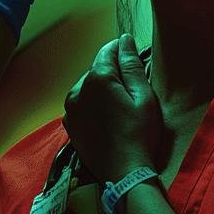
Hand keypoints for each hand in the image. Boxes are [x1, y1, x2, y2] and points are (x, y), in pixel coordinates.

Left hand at [62, 34, 163, 182]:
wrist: (124, 173)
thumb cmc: (140, 133)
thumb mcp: (144, 96)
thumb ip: (131, 65)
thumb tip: (124, 40)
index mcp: (98, 79)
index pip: (108, 51)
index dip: (123, 50)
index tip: (134, 57)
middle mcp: (78, 89)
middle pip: (97, 69)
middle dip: (113, 72)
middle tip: (132, 88)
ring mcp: (70, 108)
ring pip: (88, 86)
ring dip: (102, 88)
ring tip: (120, 105)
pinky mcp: (70, 124)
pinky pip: (81, 104)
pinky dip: (93, 104)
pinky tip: (108, 117)